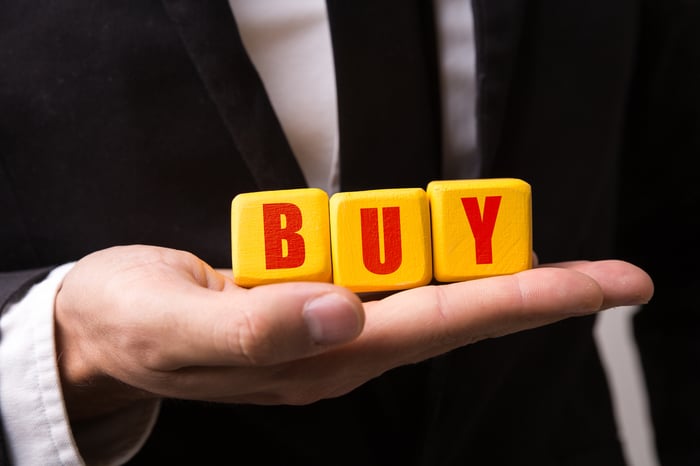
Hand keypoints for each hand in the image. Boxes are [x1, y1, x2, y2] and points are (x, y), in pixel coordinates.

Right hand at [55, 245, 652, 420]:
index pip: (442, 323)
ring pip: (423, 289)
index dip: (527, 298)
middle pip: (453, 309)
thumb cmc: (132, 324)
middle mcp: (338, 348)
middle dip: (529, 284)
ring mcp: (330, 327)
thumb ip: (254, 323)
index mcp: (316, 357)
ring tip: (522, 248)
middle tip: (609, 275)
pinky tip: (439, 242)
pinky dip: (420, 253)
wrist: (101, 332)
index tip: (606, 284)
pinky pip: (384, 274)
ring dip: (471, 262)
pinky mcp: (315, 303)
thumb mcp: (172, 322)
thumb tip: (339, 311)